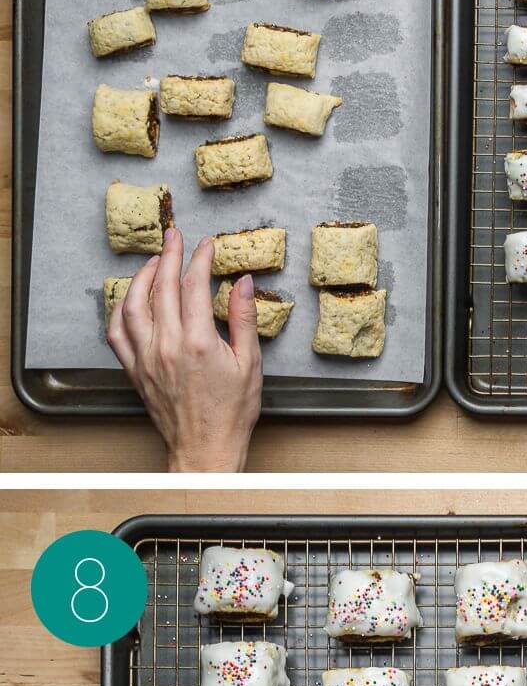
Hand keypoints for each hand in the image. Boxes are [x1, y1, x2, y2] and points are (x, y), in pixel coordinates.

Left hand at [107, 227, 262, 471]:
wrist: (206, 449)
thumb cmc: (231, 413)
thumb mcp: (249, 363)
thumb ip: (243, 319)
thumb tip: (243, 284)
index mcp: (197, 342)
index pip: (194, 285)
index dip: (200, 258)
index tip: (206, 244)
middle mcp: (166, 346)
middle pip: (161, 287)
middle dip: (169, 255)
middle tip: (175, 236)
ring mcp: (146, 358)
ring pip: (132, 305)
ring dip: (141, 277)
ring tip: (153, 262)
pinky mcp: (134, 370)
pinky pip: (116, 332)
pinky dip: (120, 310)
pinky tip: (130, 299)